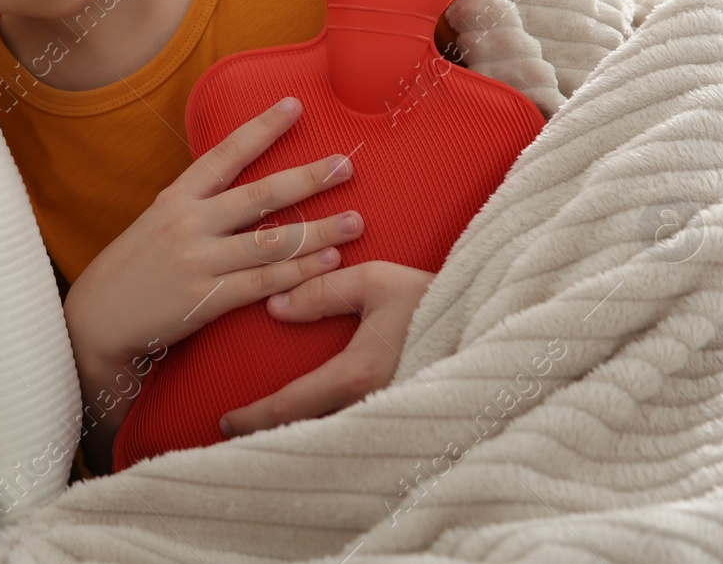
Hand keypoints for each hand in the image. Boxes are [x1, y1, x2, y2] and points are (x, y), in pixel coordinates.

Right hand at [63, 95, 363, 471]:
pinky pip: (261, 284)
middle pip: (258, 196)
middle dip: (306, 178)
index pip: (224, 154)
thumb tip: (236, 179)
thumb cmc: (132, 269)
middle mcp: (188, 223)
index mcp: (177, 199)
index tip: (294, 106)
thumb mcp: (156, 223)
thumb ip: (196, 203)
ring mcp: (197, 261)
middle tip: (345, 164)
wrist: (96, 322)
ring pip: (269, 242)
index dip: (261, 129)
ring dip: (317, 231)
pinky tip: (328, 263)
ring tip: (355, 222)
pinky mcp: (204, 300)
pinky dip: (298, 273)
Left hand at [217, 259, 435, 438]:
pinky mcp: (407, 421)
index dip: (253, 417)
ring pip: (332, 439)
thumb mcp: (378, 282)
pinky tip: (319, 432)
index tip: (225, 422)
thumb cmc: (437, 299)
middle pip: (306, 434)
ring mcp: (392, 419)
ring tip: (269, 435)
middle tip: (237, 435)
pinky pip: (358, 437)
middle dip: (269, 437)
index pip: (291, 405)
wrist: (498, 323)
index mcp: (359, 374)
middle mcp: (373, 407)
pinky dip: (331, 437)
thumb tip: (275, 306)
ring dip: (300, 439)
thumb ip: (324, 291)